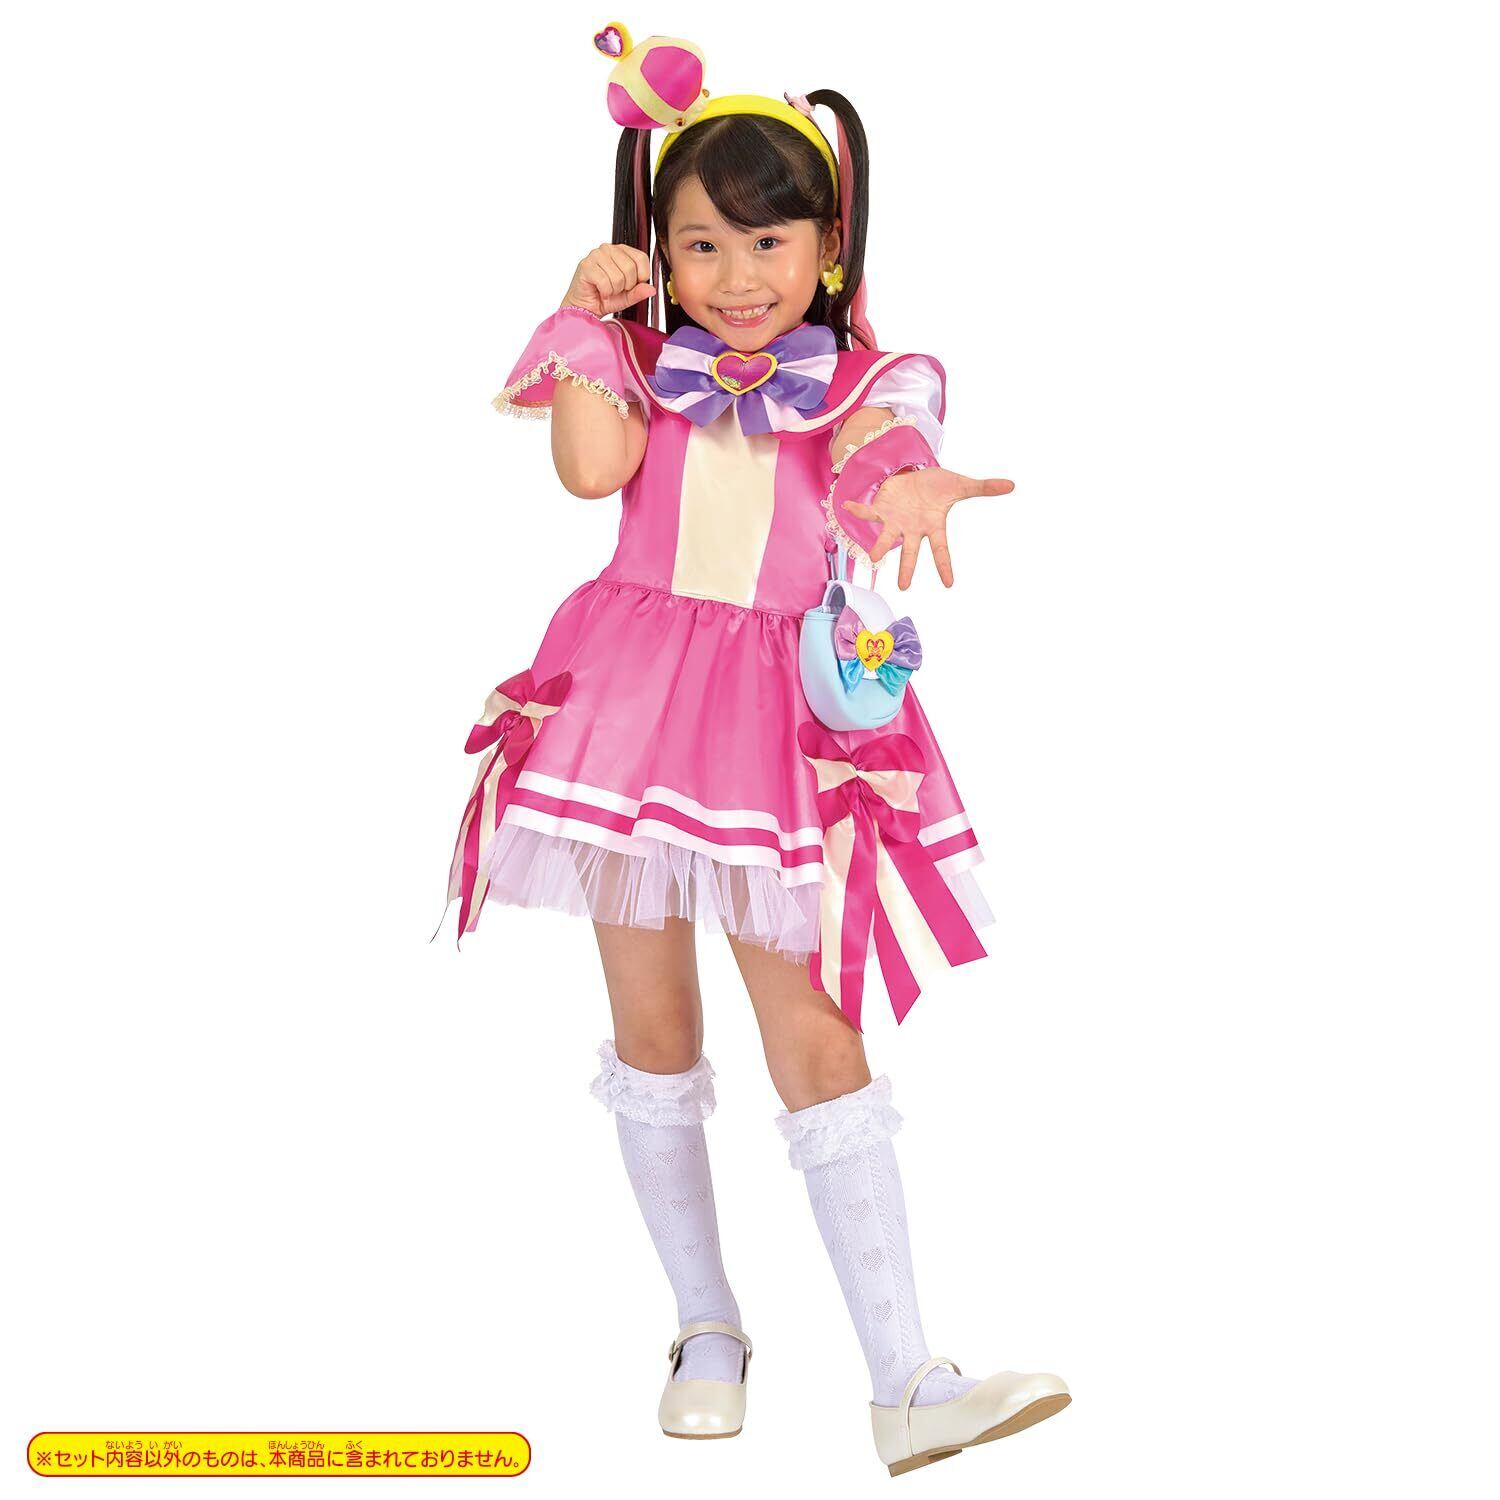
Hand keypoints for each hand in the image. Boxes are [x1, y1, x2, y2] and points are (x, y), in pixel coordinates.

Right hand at [561, 243, 655, 317]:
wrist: (585, 307)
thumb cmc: (604, 298)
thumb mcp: (627, 297)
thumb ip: (639, 292)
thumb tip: (651, 289)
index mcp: (621, 251)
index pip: (641, 258)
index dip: (641, 276)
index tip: (631, 285)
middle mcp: (608, 249)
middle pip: (631, 268)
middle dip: (626, 286)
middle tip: (616, 289)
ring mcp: (596, 255)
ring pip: (618, 276)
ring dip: (614, 290)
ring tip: (607, 290)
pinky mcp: (586, 265)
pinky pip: (605, 282)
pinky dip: (605, 292)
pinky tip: (600, 291)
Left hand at [841, 467, 1013, 588]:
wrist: (916, 475)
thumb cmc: (938, 486)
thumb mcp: (960, 485)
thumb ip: (983, 488)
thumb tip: (1011, 485)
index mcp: (932, 526)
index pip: (941, 550)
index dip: (945, 565)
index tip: (950, 583)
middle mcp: (912, 529)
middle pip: (909, 552)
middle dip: (906, 568)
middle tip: (903, 587)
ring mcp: (895, 521)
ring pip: (885, 538)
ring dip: (878, 546)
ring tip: (872, 558)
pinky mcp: (882, 509)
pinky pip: (869, 511)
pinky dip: (858, 509)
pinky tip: (847, 505)